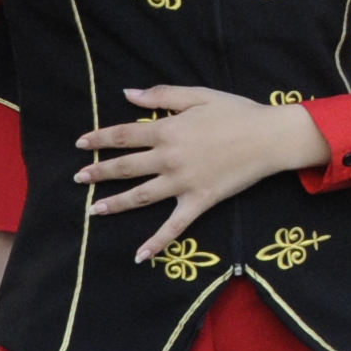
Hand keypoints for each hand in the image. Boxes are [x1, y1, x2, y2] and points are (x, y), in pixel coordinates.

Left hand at [77, 86, 332, 264]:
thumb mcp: (200, 95)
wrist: (271, 137)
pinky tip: (140, 256)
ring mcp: (183, 183)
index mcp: (168, 130)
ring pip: (141, 196)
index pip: (124, 135)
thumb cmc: (238, 112)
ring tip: (95, 210)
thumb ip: (162, 95)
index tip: (81, 144)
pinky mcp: (199, 201)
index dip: (100, 139)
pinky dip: (157, 242)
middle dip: (99, 172)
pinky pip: (175, 226)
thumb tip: (128, 94)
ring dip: (115, 204)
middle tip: (79, 179)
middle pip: (126, 167)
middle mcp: (169, 158)